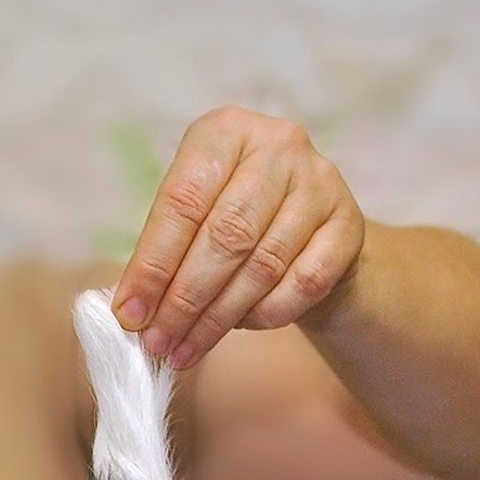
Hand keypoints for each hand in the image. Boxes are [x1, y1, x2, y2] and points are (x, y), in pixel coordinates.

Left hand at [112, 106, 364, 369]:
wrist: (309, 226)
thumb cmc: (234, 218)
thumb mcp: (193, 216)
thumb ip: (162, 253)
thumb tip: (133, 312)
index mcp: (224, 131)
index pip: (181, 203)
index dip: (152, 265)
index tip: (130, 314)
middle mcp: (277, 145)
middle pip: (225, 235)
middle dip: (184, 299)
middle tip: (159, 341)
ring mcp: (320, 181)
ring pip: (263, 264)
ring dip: (219, 317)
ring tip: (187, 348)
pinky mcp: (349, 223)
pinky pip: (303, 282)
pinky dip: (266, 313)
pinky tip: (240, 328)